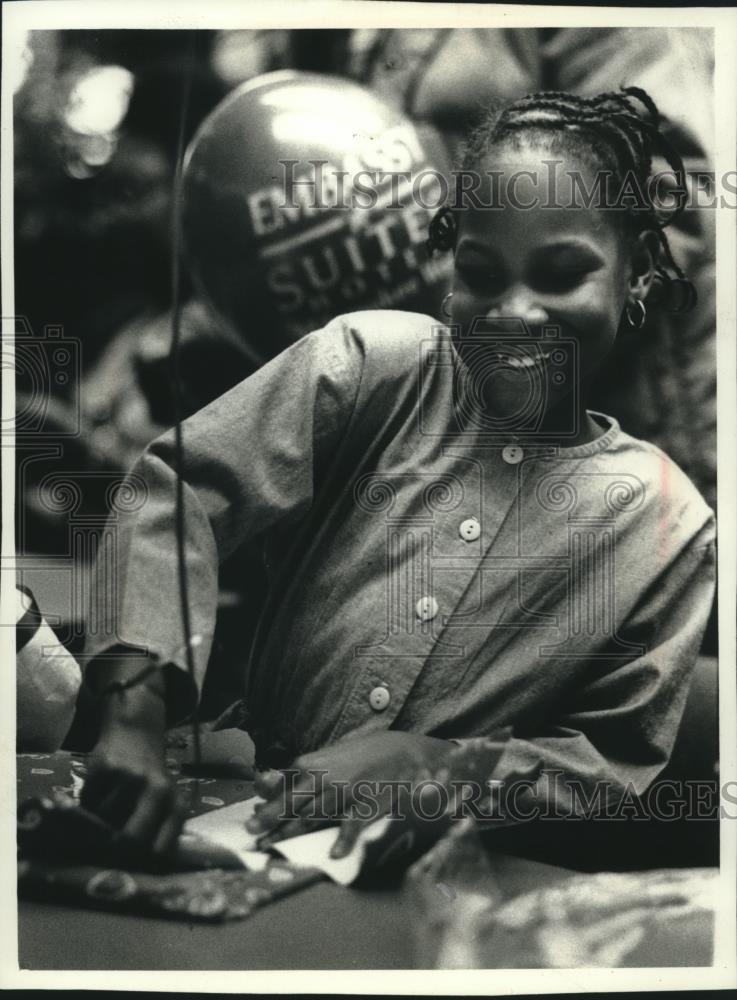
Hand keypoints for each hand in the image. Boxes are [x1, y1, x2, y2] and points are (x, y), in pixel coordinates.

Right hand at [81, 679, 182, 857]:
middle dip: (115, 850)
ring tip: (106, 809)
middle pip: (130, 840)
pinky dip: (89, 803)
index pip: (161, 850)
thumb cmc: (150, 776)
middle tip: (106, 851)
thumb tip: (133, 869)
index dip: (141, 866)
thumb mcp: (163, 800)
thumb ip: (155, 829)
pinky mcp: (106, 768)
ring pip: (103, 821)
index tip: (129, 870)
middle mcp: (157, 791)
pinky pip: (89, 802)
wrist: (136, 731)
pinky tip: (99, 791)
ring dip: (97, 822)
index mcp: (175, 805)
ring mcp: (131, 779)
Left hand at [247, 731, 454, 860]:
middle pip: (290, 804)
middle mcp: (323, 778)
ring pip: (310, 817)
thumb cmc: (363, 756)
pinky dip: (343, 841)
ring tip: (271, 848)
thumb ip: (301, 773)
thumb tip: (268, 784)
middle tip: (250, 833)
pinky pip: (351, 826)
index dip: (267, 803)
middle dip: (269, 819)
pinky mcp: (365, 806)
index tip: (252, 817)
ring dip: (290, 834)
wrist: (403, 751)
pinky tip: (334, 856)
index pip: (282, 786)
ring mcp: (344, 793)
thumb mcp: (328, 758)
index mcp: (312, 764)